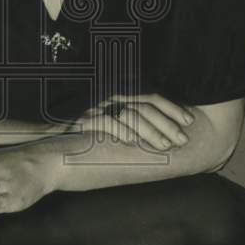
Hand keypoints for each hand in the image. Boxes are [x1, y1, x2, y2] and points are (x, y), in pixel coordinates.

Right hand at [71, 93, 194, 151]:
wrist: (54, 145)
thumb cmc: (89, 143)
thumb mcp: (117, 133)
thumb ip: (136, 131)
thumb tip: (165, 138)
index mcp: (122, 100)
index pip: (152, 97)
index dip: (173, 108)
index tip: (190, 121)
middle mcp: (111, 101)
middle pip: (145, 106)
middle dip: (167, 124)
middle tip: (182, 140)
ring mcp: (98, 110)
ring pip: (129, 114)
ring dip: (150, 131)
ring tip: (164, 147)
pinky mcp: (85, 122)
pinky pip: (106, 123)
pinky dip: (121, 132)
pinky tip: (133, 144)